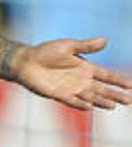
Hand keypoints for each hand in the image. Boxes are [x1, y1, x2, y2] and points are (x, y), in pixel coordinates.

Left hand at [16, 37, 131, 110]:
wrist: (25, 61)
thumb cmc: (45, 52)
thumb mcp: (68, 46)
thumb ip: (86, 46)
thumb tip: (106, 40)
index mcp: (86, 69)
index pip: (107, 76)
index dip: (119, 81)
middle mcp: (81, 81)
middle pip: (102, 90)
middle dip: (115, 95)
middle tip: (129, 100)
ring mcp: (70, 89)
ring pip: (90, 97)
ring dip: (101, 101)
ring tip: (113, 105)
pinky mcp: (58, 94)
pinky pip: (71, 100)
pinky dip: (79, 103)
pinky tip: (89, 106)